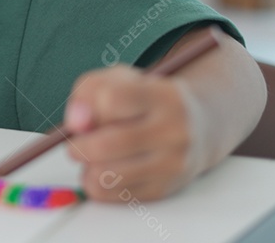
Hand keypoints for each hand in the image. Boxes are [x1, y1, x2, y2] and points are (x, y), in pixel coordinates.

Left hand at [63, 65, 201, 202]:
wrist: (198, 126)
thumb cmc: (148, 99)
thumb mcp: (119, 79)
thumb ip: (89, 91)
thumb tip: (75, 122)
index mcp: (162, 96)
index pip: (111, 100)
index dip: (88, 108)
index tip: (86, 114)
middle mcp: (172, 131)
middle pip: (105, 145)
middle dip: (78, 146)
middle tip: (77, 144)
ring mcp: (171, 163)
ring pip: (105, 176)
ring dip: (86, 168)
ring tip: (91, 159)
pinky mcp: (164, 189)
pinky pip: (112, 195)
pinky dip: (96, 185)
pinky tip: (104, 171)